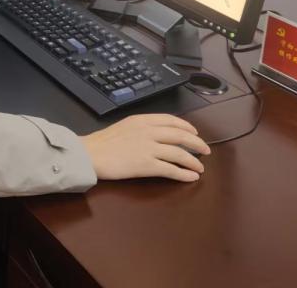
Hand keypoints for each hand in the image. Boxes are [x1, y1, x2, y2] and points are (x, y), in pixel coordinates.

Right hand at [81, 114, 210, 182]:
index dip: (186, 126)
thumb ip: (141, 127)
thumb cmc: (102, 142)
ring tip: (200, 167)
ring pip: (179, 153)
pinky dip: (184, 173)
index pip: (171, 120)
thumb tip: (157, 134)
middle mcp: (148, 132)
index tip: (194, 132)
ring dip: (193, 161)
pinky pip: (171, 169)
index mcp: (142, 120)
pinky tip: (191, 177)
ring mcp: (148, 148)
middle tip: (205, 150)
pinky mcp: (147, 165)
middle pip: (180, 135)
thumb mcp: (124, 126)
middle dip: (196, 143)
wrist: (91, 154)